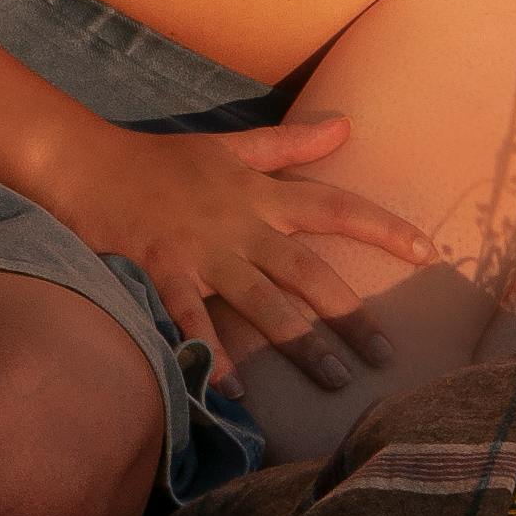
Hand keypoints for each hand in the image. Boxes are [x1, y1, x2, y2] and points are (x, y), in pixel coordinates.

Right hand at [36, 114, 439, 390]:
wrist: (87, 163)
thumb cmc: (161, 160)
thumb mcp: (229, 146)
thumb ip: (290, 144)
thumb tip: (346, 125)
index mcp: (259, 193)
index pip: (335, 207)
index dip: (384, 229)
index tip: (428, 254)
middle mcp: (240, 224)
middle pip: (308, 271)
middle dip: (351, 314)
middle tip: (387, 357)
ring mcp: (202, 251)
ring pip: (263, 301)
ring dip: (301, 342)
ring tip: (336, 380)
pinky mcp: (162, 272)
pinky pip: (193, 320)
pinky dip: (214, 354)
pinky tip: (235, 391)